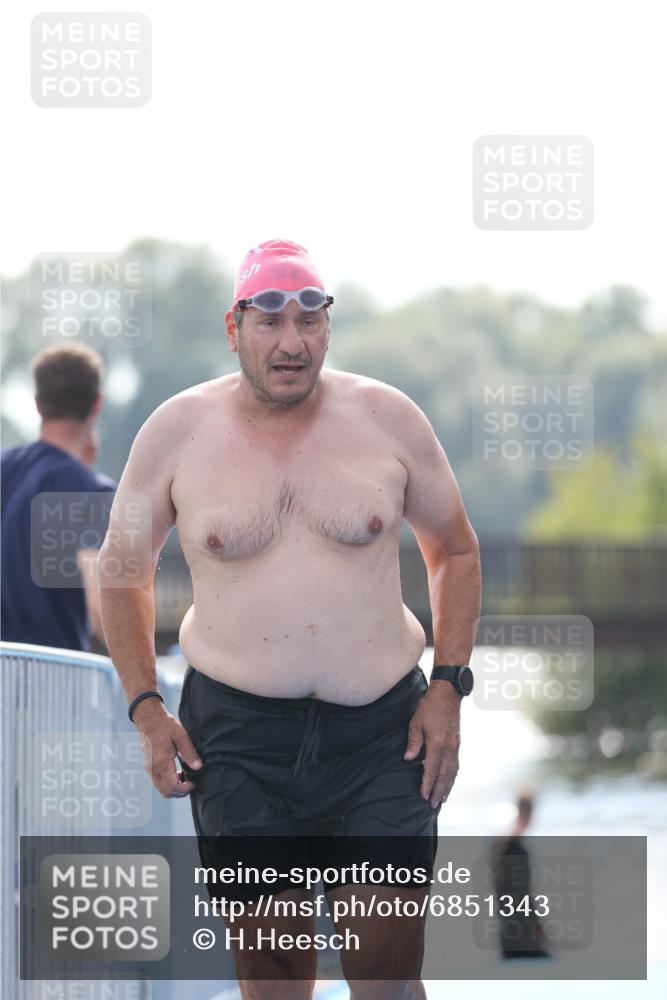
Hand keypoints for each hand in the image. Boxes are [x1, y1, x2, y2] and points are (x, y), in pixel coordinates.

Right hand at [133, 699, 202, 797]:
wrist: (148, 718)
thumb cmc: (164, 725)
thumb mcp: (181, 735)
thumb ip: (189, 752)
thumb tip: (198, 767)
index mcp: (161, 762)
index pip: (172, 787)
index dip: (185, 789)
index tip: (194, 783)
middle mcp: (153, 769)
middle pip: (166, 792)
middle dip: (179, 792)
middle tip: (190, 782)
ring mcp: (149, 768)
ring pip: (161, 788)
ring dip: (173, 787)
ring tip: (184, 776)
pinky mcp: (148, 766)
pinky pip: (157, 781)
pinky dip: (167, 782)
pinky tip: (176, 772)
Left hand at [403, 685, 460, 808]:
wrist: (448, 694)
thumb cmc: (430, 706)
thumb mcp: (416, 722)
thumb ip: (413, 742)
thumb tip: (408, 759)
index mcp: (437, 743)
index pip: (431, 769)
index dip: (427, 783)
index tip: (423, 795)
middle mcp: (449, 747)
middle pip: (444, 774)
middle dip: (439, 791)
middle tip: (434, 805)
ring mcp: (455, 745)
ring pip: (452, 771)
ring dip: (447, 786)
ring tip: (443, 798)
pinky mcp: (457, 742)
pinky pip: (456, 763)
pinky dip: (453, 775)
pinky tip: (450, 780)